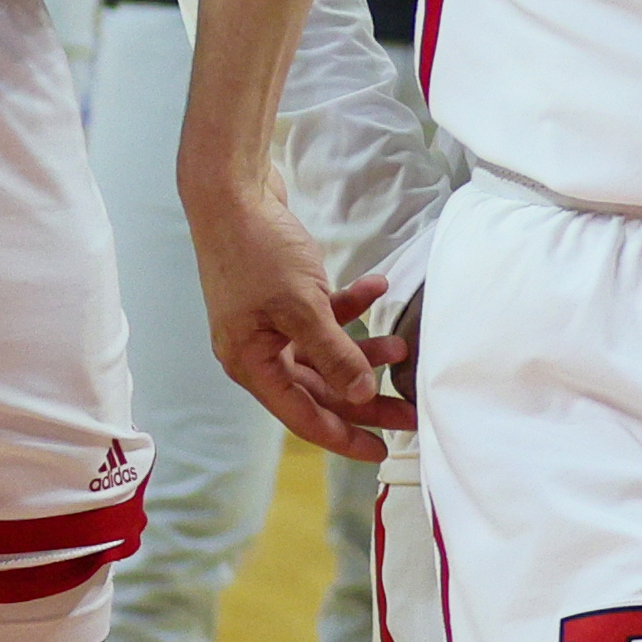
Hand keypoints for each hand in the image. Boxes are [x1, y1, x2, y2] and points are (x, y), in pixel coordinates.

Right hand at [187, 171, 405, 461]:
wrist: (231, 189)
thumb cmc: (256, 248)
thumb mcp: (301, 305)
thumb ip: (333, 352)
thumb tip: (362, 395)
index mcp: (250, 362)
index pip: (302, 414)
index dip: (343, 436)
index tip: (380, 451)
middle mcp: (258, 348)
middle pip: (319, 388)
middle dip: (365, 397)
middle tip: (409, 409)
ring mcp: (269, 322)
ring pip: (325, 352)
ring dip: (363, 349)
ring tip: (403, 346)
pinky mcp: (282, 296)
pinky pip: (323, 314)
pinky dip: (350, 306)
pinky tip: (378, 286)